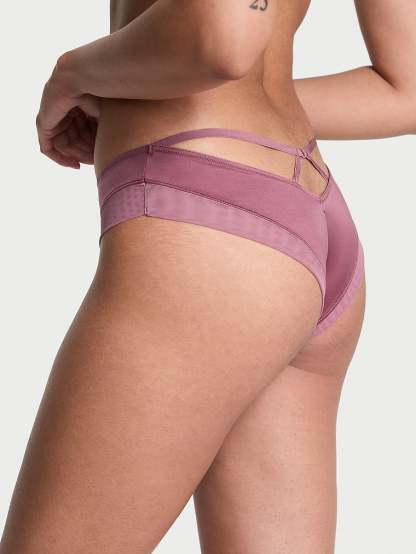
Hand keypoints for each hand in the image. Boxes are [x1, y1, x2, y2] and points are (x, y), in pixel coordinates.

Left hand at [36, 52, 100, 168]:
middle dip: (86, 154)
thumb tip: (112, 150)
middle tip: (97, 161)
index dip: (93, 148)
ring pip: (64, 147)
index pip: (83, 135)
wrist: (82, 77)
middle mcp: (64, 113)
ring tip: (89, 160)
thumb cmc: (99, 92)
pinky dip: (61, 159)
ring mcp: (53, 118)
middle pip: (74, 142)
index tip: (103, 156)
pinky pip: (48, 149)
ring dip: (78, 156)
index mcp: (77, 108)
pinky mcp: (44, 124)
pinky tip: (75, 165)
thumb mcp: (106, 116)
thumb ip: (105, 132)